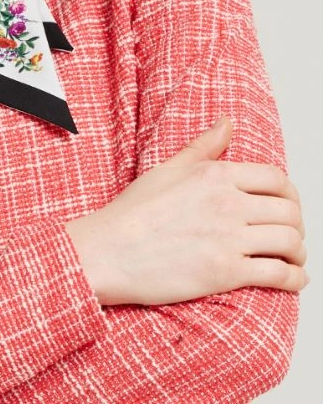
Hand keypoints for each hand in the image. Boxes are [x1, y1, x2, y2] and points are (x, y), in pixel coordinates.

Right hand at [67, 116, 307, 305]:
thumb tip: (227, 123)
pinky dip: (294, 279)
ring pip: (289, 241)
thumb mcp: (167, 170)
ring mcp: (228, 238)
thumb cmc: (129, 215)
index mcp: (216, 175)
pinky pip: (278, 274)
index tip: (286, 205)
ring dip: (299, 252)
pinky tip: (293, 280)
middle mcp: (228, 203)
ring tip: (293, 259)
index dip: (289, 194)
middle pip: (288, 211)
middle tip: (290, 235)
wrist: (105, 253)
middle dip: (297, 224)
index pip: (276, 179)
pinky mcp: (226, 272)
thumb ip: (203, 147)